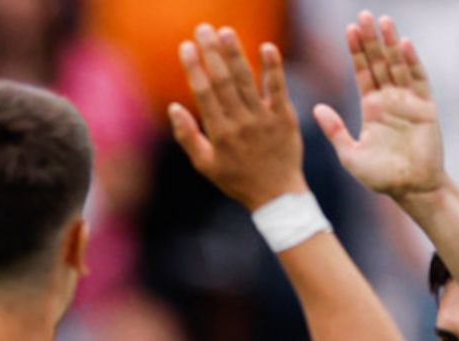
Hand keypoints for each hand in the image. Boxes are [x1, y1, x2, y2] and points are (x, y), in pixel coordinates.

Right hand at [170, 25, 306, 209]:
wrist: (276, 194)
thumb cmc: (236, 179)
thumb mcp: (204, 165)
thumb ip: (187, 136)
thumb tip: (173, 106)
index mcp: (219, 133)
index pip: (203, 93)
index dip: (194, 67)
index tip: (186, 46)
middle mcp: (240, 123)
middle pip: (223, 81)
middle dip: (211, 52)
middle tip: (203, 28)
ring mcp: (263, 118)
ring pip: (246, 80)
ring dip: (236, 54)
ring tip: (226, 31)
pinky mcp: (284, 116)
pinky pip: (278, 88)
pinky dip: (273, 67)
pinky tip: (266, 47)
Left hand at [311, 12, 445, 201]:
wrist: (410, 189)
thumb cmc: (379, 176)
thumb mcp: (349, 154)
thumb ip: (335, 130)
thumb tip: (316, 107)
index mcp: (371, 108)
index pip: (363, 72)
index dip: (357, 51)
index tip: (349, 29)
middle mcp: (389, 99)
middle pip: (380, 63)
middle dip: (372, 40)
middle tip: (365, 14)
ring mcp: (408, 101)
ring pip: (398, 66)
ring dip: (391, 44)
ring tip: (384, 21)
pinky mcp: (425, 107)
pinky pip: (418, 81)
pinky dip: (412, 62)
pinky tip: (405, 44)